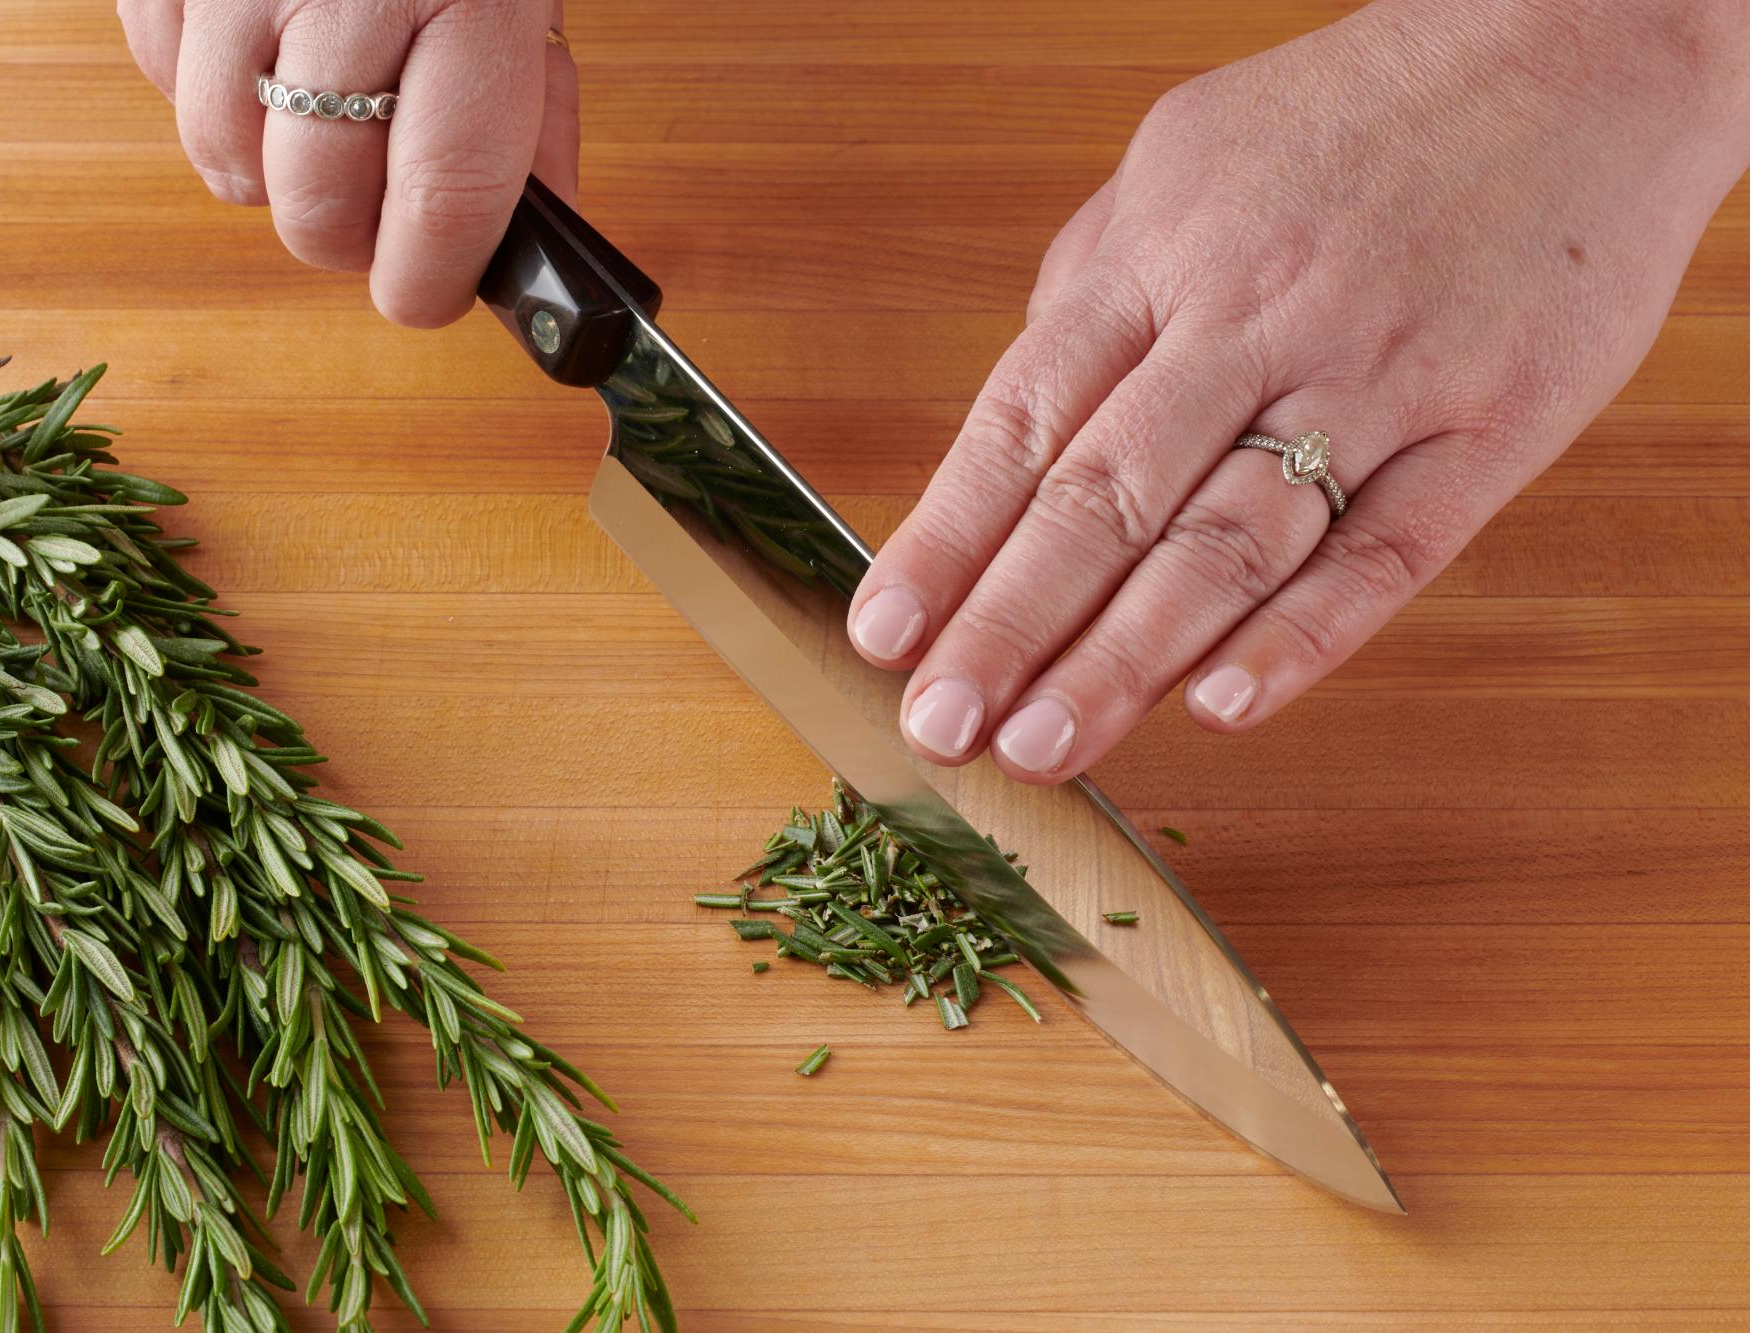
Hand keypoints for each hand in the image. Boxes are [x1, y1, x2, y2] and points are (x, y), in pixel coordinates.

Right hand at [119, 0, 575, 325]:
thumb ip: (534, 116)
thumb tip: (529, 240)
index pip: (442, 195)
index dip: (427, 279)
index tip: (423, 296)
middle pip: (316, 204)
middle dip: (349, 237)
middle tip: (377, 212)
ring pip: (228, 163)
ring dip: (274, 173)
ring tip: (320, 118)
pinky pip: (162, 84)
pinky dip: (212, 98)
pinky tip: (265, 51)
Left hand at [846, 0, 1749, 783]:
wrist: (1583, 47)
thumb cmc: (1360, 116)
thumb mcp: (1184, 159)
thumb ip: (1097, 287)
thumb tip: (1023, 414)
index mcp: (1163, 258)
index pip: (1024, 421)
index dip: (947, 538)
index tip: (885, 634)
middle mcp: (1254, 321)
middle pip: (1107, 499)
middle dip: (1009, 626)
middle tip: (942, 726)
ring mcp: (1374, 378)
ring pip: (1229, 543)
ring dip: (1125, 659)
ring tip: (1045, 746)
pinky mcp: (1488, 427)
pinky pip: (1386, 552)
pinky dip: (1303, 636)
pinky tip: (1222, 708)